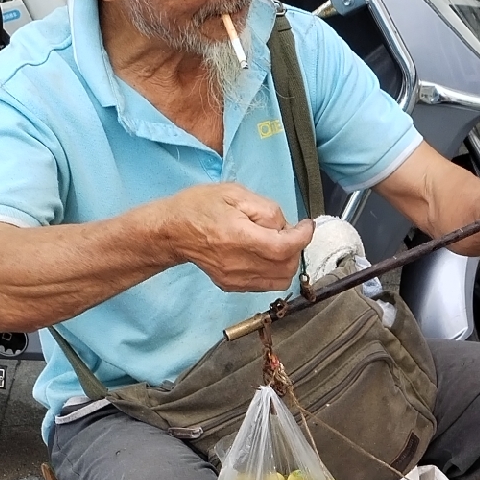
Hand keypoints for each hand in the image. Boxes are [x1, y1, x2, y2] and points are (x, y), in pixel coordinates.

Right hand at [153, 182, 312, 292]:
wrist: (172, 231)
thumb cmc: (200, 206)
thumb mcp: (235, 193)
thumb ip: (266, 209)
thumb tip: (286, 227)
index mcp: (239, 236)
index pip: (284, 247)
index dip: (303, 237)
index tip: (307, 226)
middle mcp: (239, 263)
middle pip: (287, 267)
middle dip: (295, 248)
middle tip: (286, 231)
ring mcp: (236, 279)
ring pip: (281, 280)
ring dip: (287, 262)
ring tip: (275, 244)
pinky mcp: (233, 286)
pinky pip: (267, 284)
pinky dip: (274, 271)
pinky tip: (264, 254)